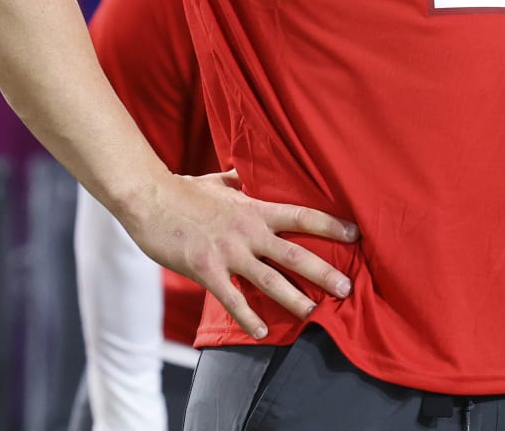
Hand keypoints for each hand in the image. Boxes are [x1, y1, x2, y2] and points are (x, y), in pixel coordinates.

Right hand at [122, 170, 356, 337]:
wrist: (148, 200)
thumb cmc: (184, 189)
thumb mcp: (219, 180)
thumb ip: (239, 180)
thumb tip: (248, 172)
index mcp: (256, 209)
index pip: (303, 216)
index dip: (331, 225)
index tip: (355, 235)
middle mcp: (249, 232)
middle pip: (296, 254)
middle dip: (325, 272)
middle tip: (347, 288)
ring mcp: (229, 253)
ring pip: (270, 280)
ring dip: (294, 298)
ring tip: (314, 312)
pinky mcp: (206, 271)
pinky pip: (233, 299)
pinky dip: (249, 317)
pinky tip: (262, 332)